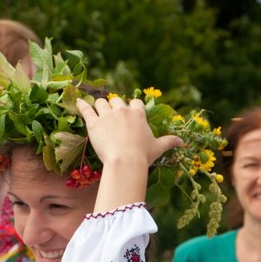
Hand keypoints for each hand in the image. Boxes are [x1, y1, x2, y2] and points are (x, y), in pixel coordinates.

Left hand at [76, 97, 181, 211]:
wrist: (125, 161)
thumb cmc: (142, 155)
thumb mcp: (158, 148)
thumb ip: (169, 142)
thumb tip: (182, 142)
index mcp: (138, 114)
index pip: (135, 103)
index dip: (131, 107)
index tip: (129, 112)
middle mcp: (122, 111)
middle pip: (116, 100)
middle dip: (114, 106)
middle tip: (112, 115)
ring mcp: (107, 115)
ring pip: (100, 103)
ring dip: (99, 106)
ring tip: (96, 110)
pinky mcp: (93, 123)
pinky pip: (86, 109)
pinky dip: (81, 105)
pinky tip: (78, 102)